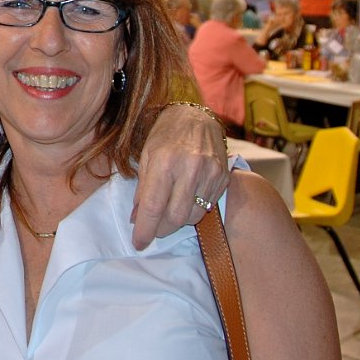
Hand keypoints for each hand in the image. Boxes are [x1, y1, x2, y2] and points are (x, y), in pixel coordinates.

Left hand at [130, 104, 229, 248]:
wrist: (196, 116)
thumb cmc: (165, 135)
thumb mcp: (145, 156)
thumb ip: (142, 188)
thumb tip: (137, 218)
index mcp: (164, 162)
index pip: (152, 206)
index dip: (144, 229)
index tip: (139, 243)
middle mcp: (189, 169)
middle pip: (175, 217)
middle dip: (162, 229)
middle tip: (154, 228)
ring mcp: (210, 173)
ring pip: (194, 216)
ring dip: (178, 221)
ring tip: (169, 211)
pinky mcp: (222, 178)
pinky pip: (208, 206)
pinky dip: (194, 210)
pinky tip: (186, 200)